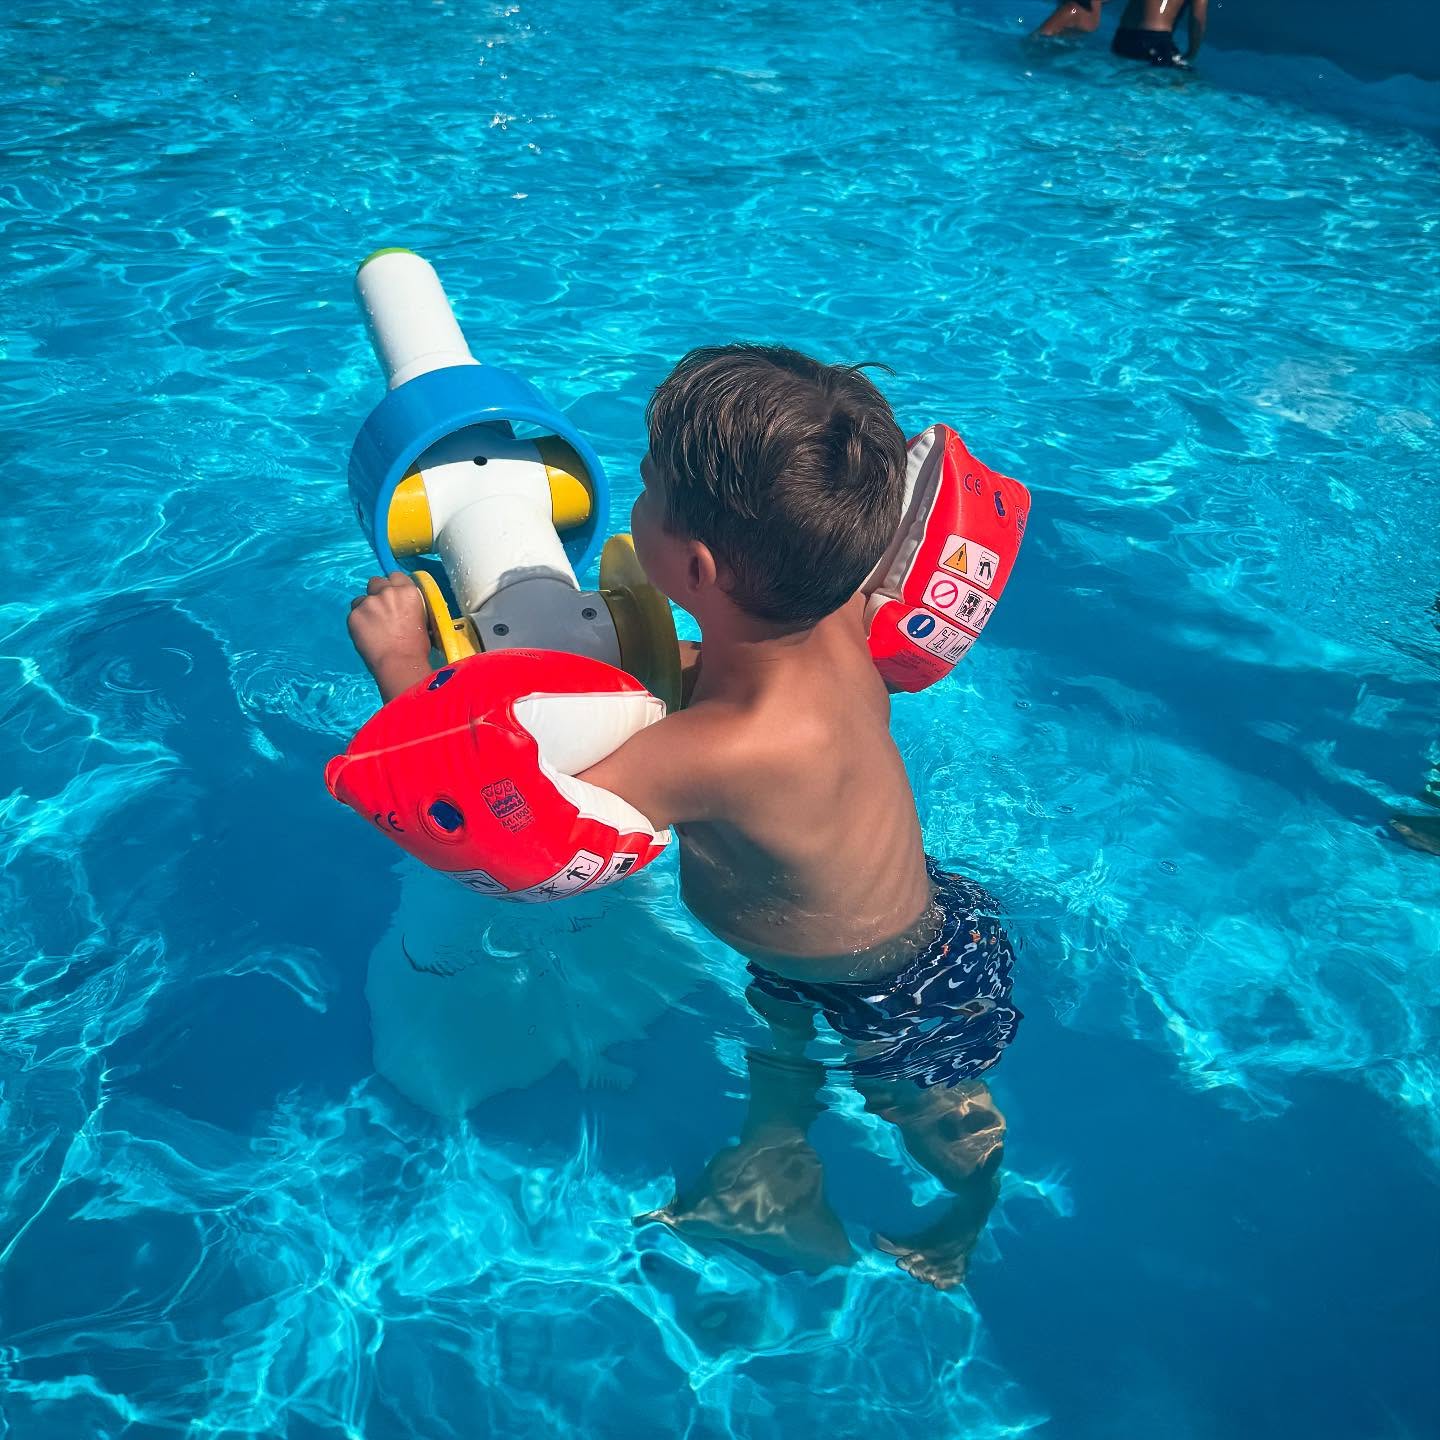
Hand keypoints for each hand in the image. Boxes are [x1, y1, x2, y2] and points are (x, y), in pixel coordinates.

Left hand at [348, 572, 433, 700]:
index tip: (392, 593)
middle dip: (377, 592)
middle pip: (376, 581)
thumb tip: (402, 605)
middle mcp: (387, 592)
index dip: (393, 584)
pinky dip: (358, 622)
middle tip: (381, 609)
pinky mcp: (354, 615)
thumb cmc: (415, 648)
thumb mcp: (422, 620)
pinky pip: (354, 614)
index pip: (396, 575)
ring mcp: (369, 602)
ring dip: (366, 608)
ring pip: (362, 599)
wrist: (400, 663)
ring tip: (374, 628)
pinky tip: (367, 635)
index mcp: (408, 592)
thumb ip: (409, 605)